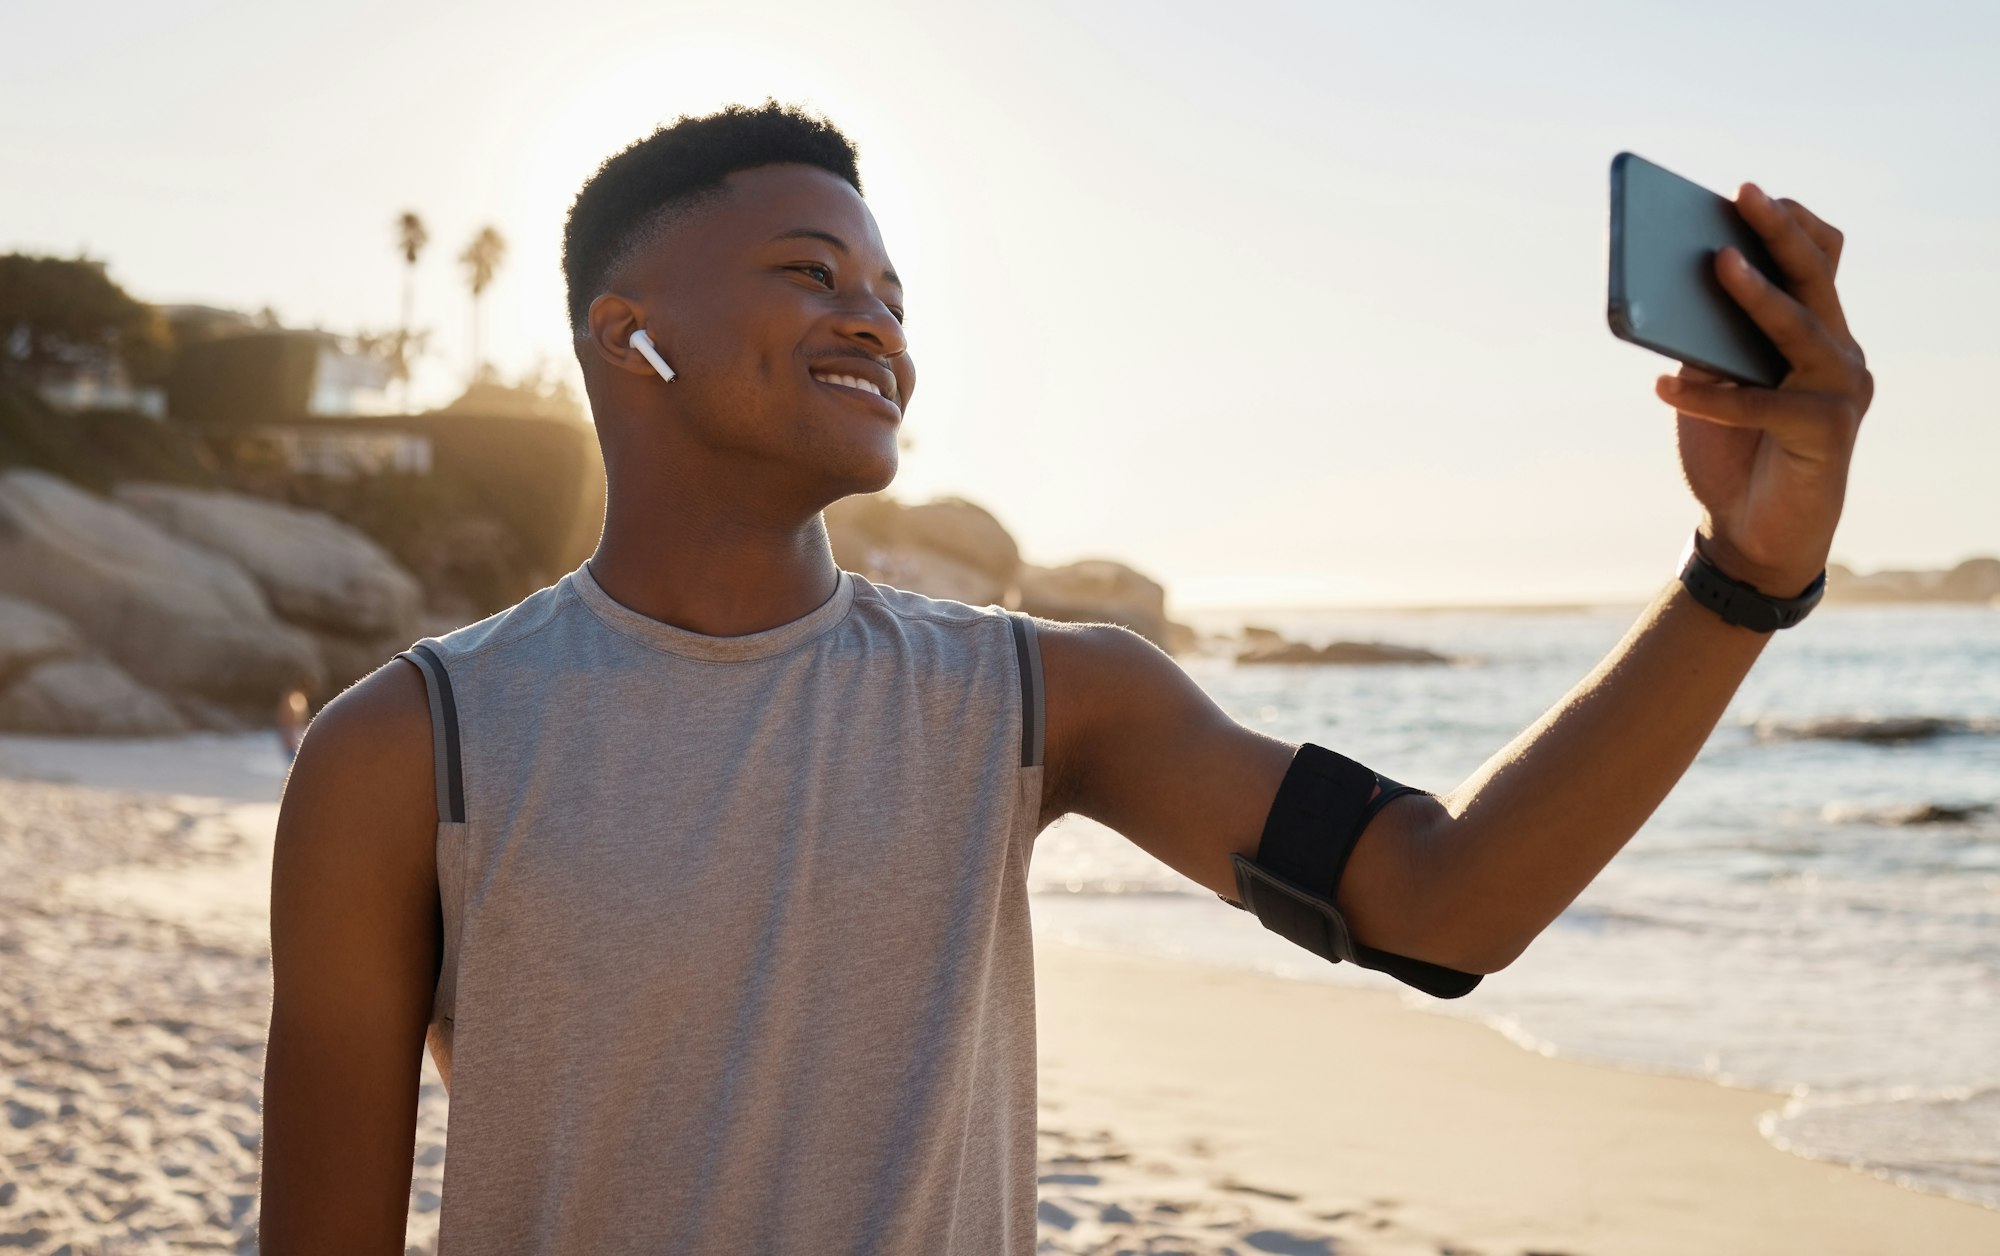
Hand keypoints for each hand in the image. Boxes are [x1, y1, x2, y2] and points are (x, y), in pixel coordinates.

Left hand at [1658, 184, 1872, 596]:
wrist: (1752, 536)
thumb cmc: (1734, 452)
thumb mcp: (1712, 387)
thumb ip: (1707, 343)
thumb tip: (1672, 294)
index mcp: (1817, 332)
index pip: (1820, 261)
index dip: (1790, 224)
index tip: (1746, 192)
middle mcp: (1840, 352)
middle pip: (1817, 277)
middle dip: (1778, 231)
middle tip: (1743, 193)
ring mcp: (1842, 390)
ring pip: (1802, 328)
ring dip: (1758, 295)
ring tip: (1716, 263)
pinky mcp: (1830, 433)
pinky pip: (1764, 404)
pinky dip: (1712, 396)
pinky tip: (1664, 386)